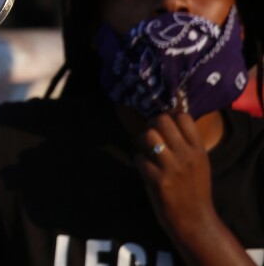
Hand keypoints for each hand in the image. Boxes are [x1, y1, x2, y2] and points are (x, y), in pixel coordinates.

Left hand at [134, 112, 216, 240]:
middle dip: (151, 125)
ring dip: (142, 141)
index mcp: (198, 150)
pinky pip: (139, 158)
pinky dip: (138, 161)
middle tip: (150, 136)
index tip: (164, 126)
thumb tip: (167, 120)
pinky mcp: (158, 180)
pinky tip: (144, 169)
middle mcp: (186, 156)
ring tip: (145, 151)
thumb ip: (186, 144)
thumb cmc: (194, 190)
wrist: (195, 221)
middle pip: (162, 121)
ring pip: (148, 136)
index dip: (169, 117)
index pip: (183, 117)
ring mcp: (172, 168)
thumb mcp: (199, 163)